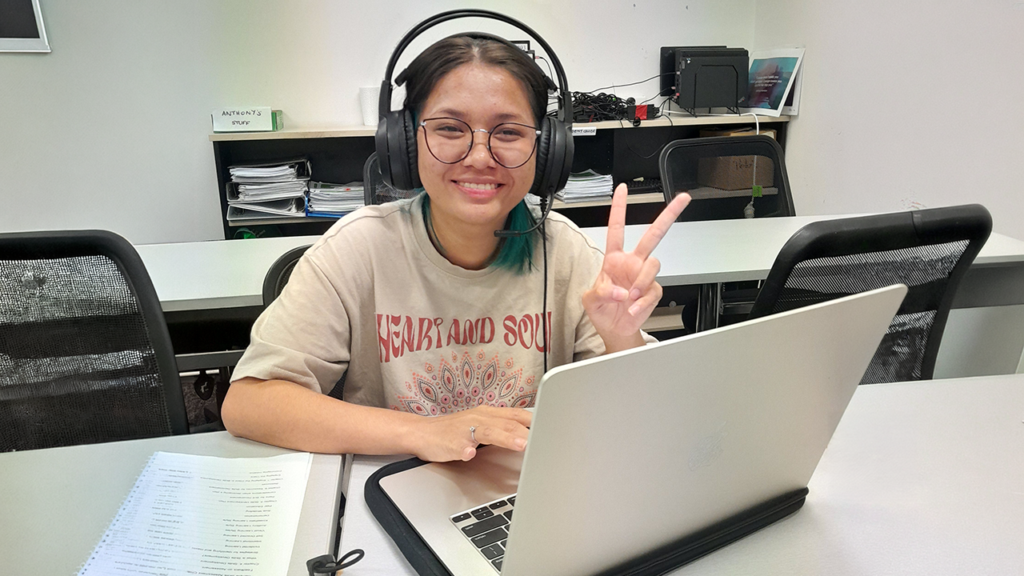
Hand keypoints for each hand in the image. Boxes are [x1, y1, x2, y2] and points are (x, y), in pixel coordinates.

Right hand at [411, 406, 532, 461]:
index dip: (534, 421)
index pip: (515, 414)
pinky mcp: (450, 443)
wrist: (421, 433)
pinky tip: (469, 454)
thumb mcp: (481, 424)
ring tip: (520, 444)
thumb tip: (528, 433)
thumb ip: (502, 427)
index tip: (551, 428)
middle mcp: (478, 419)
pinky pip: (459, 446)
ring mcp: (464, 430)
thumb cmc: (453, 431)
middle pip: (506, 423)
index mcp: (487, 414)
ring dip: (505, 437)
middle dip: (525, 431)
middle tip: (542, 439)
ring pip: (487, 431)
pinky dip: (465, 450)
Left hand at [582, 184, 690, 348]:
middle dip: (668, 216)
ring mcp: (644, 276)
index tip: (622, 189)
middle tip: (682, 199)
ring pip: (653, 265)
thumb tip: (619, 290)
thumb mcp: (591, 299)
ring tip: (629, 297)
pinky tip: (633, 308)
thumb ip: (601, 291)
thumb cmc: (602, 310)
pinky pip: (652, 291)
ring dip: (641, 281)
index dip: (618, 208)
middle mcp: (632, 263)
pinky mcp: (653, 291)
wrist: (615, 330)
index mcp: (614, 259)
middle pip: (652, 234)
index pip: (616, 228)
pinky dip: (642, 302)